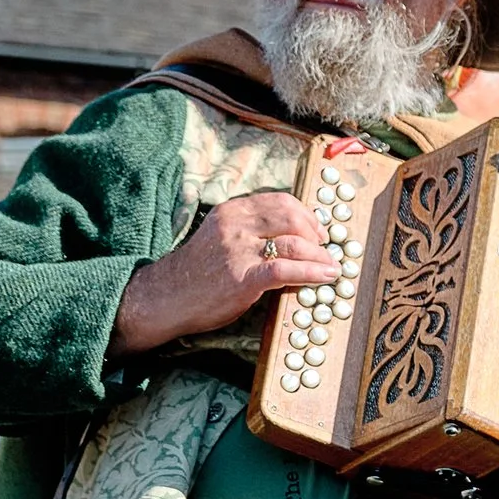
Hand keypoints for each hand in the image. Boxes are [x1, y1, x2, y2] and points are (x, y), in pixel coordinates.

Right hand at [108, 192, 337, 357]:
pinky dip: (312, 272)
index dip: (306, 214)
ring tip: (331, 266)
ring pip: (294, 242)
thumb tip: (294, 237)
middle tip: (326, 248)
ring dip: (320, 255)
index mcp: (232, 211)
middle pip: (291, 217)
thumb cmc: (198, 272)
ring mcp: (239, 250)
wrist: (166, 297)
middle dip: (316, 232)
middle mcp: (236, 225)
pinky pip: (287, 270)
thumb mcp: (221, 238)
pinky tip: (325, 276)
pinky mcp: (243, 277)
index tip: (318, 229)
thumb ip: (251, 231)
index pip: (280, 201)